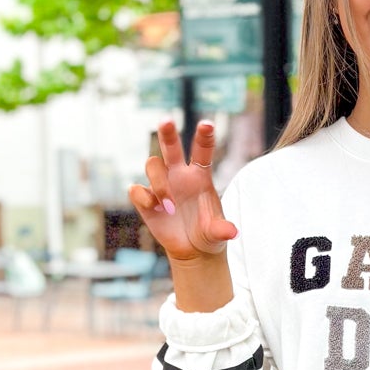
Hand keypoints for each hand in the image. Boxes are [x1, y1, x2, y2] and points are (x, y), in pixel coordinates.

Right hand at [129, 119, 236, 262]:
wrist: (191, 249)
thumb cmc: (207, 233)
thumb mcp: (217, 233)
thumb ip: (222, 230)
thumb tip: (232, 232)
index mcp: (199, 176)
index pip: (202, 151)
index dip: (204, 136)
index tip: (207, 124)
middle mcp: (178, 174)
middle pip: (171, 147)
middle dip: (167, 133)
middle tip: (167, 120)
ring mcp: (161, 184)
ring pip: (152, 165)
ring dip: (159, 183)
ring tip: (170, 206)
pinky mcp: (146, 199)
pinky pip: (137, 189)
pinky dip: (144, 197)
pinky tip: (155, 209)